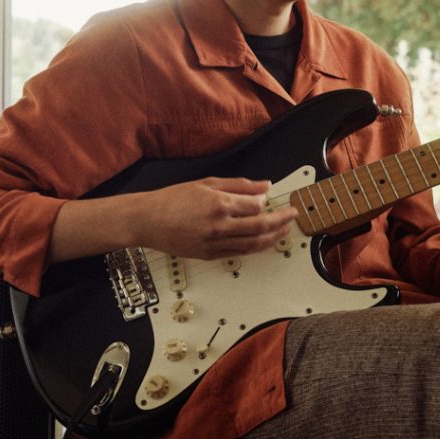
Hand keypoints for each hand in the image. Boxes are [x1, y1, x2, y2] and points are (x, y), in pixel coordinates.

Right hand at [133, 177, 297, 259]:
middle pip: (260, 226)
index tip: (271, 199)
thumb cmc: (171, 200)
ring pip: (253, 243)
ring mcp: (214, 243)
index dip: (267, 202)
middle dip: (281, 221)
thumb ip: (238, 185)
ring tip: (284, 231)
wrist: (147, 220)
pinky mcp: (209, 255)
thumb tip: (264, 186)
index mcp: (218, 203)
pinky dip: (255, 247)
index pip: (255, 205)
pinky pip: (240, 253)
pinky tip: (263, 242)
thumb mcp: (206, 183)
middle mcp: (218, 224)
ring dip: (273, 237)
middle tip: (292, 215)